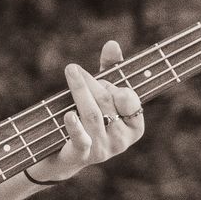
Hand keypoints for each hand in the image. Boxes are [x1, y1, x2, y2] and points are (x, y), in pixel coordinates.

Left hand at [30, 37, 145, 185]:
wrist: (65, 155)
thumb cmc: (90, 119)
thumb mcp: (102, 95)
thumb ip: (111, 70)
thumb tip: (112, 44)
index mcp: (135, 126)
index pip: (129, 98)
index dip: (114, 85)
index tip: (101, 80)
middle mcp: (122, 140)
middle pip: (107, 102)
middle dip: (91, 83)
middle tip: (74, 70)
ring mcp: (103, 149)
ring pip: (93, 115)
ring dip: (80, 91)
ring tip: (71, 72)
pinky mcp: (83, 155)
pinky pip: (81, 139)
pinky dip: (74, 126)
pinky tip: (68, 115)